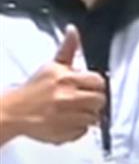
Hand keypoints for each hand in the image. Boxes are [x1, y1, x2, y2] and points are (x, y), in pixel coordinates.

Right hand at [1, 26, 105, 144]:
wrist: (13, 112)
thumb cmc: (35, 88)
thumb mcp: (52, 67)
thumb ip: (68, 49)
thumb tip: (73, 29)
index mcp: (66, 79)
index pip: (98, 82)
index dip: (95, 85)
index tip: (87, 87)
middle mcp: (66, 98)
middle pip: (100, 101)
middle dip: (94, 101)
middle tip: (82, 100)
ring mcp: (65, 117)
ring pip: (94, 117)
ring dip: (86, 115)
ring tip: (72, 112)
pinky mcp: (63, 134)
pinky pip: (83, 132)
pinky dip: (77, 129)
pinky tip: (66, 122)